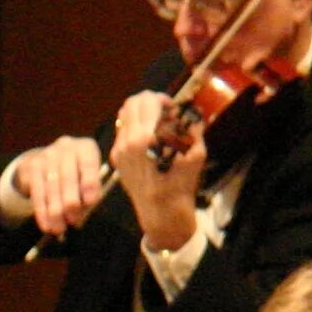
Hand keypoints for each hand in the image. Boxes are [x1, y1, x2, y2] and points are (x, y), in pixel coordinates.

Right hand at [10, 133, 108, 238]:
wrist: (48, 159)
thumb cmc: (77, 172)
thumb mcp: (87, 175)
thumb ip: (89, 191)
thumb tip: (83, 213)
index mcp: (85, 147)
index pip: (88, 164)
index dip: (89, 183)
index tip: (90, 202)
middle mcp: (66, 147)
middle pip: (67, 176)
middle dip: (70, 201)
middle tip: (73, 220)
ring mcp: (47, 155)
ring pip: (51, 187)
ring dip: (55, 211)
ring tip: (59, 228)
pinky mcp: (32, 167)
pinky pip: (37, 192)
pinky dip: (42, 211)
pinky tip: (46, 225)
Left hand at [109, 92, 204, 253]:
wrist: (161, 211)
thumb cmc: (180, 184)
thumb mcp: (195, 153)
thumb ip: (192, 127)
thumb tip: (191, 110)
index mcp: (144, 138)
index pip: (147, 100)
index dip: (162, 99)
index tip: (173, 107)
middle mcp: (126, 142)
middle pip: (131, 103)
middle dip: (150, 102)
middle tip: (165, 112)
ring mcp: (118, 150)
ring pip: (124, 116)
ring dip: (141, 113)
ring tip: (157, 123)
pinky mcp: (116, 158)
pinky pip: (122, 132)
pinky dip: (135, 127)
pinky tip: (149, 137)